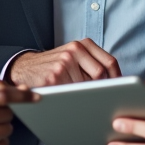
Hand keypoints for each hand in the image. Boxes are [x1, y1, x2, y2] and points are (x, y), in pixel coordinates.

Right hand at [6, 38, 120, 87]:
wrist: (24, 68)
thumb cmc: (54, 66)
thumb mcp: (73, 57)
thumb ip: (92, 64)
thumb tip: (118, 84)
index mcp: (82, 44)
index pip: (110, 62)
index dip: (118, 79)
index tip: (119, 91)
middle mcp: (74, 50)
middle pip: (101, 76)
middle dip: (101, 88)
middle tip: (96, 96)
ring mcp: (63, 63)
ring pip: (87, 87)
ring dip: (84, 95)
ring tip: (74, 94)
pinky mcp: (53, 78)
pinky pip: (72, 94)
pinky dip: (72, 99)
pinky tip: (65, 97)